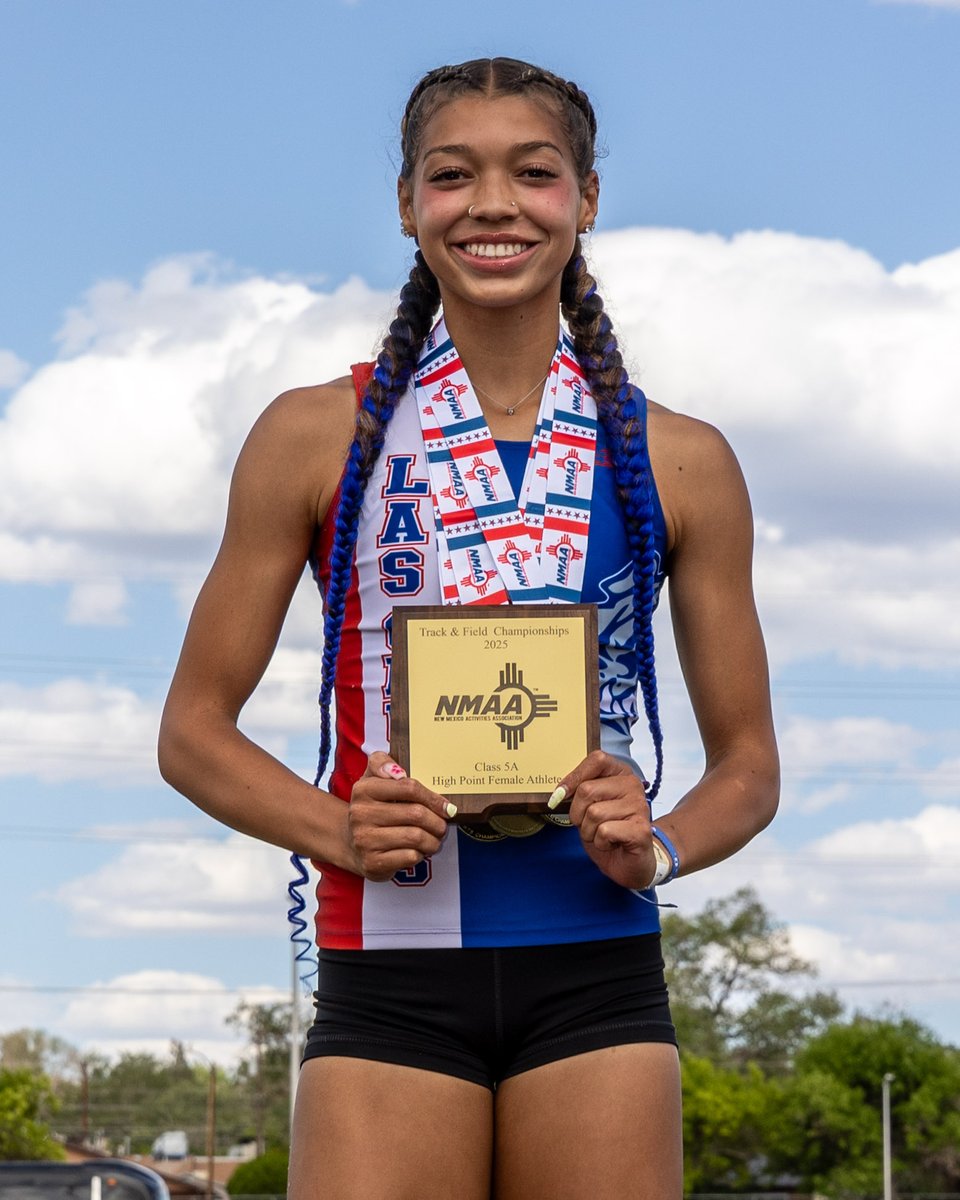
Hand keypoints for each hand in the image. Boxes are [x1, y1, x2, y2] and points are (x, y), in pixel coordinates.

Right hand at [345, 751, 453, 880]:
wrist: (351, 842)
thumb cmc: (372, 808)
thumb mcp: (373, 779)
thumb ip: (383, 763)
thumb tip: (399, 771)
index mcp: (363, 789)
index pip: (409, 788)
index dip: (433, 798)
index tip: (446, 806)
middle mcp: (360, 814)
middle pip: (416, 814)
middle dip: (437, 822)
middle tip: (442, 826)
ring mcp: (365, 840)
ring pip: (416, 837)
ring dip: (433, 840)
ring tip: (434, 839)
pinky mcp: (372, 862)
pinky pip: (410, 857)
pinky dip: (421, 854)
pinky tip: (418, 851)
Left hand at [554, 750, 655, 889]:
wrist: (627, 862)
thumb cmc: (606, 831)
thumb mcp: (588, 806)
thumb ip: (578, 791)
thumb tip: (559, 792)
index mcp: (621, 773)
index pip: (597, 759)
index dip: (574, 777)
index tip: (561, 795)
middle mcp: (633, 786)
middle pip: (587, 790)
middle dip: (578, 813)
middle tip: (589, 824)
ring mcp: (639, 806)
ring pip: (594, 813)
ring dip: (589, 831)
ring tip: (602, 835)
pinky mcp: (641, 829)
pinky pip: (604, 831)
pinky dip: (600, 842)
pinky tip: (611, 844)